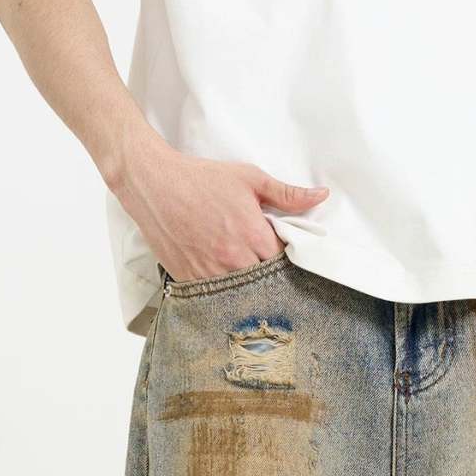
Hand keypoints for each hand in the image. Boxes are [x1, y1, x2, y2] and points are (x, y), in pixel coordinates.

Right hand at [110, 141, 327, 280]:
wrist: (154, 183)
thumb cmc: (202, 178)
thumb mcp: (249, 178)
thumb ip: (287, 193)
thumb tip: (321, 196)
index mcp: (253, 234)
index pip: (284, 262)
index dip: (287, 261)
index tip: (284, 256)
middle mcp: (234, 259)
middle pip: (265, 283)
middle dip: (270, 277)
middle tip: (266, 268)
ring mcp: (211, 272)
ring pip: (241, 294)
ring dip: (248, 288)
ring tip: (246, 275)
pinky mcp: (190, 279)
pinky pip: (215, 297)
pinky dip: (223, 293)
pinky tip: (225, 282)